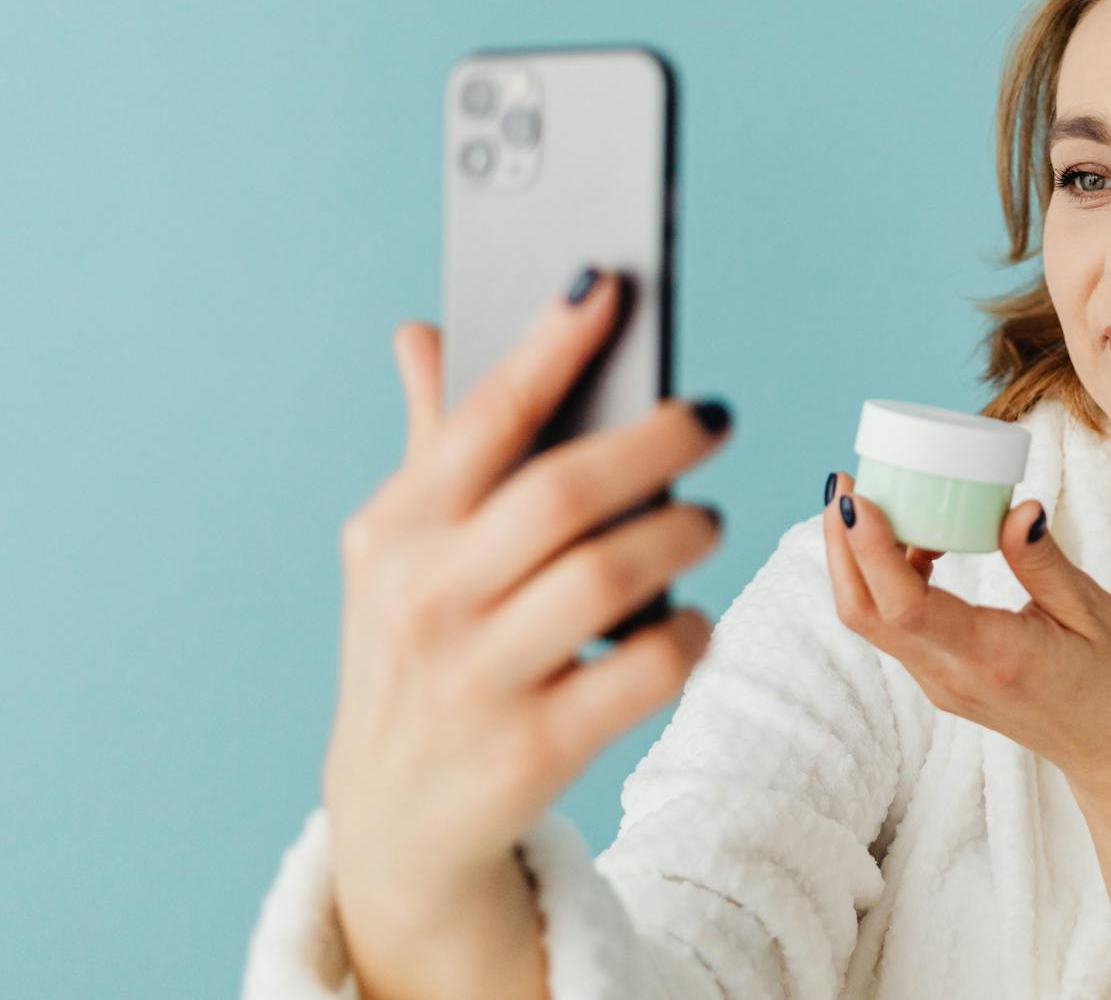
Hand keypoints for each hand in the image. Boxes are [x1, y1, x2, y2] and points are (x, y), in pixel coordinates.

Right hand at [321, 267, 729, 970]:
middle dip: (655, 441)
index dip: (548, 348)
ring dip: (681, 534)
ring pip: (609, 578)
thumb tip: (422, 330)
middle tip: (713, 416)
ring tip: (707, 518)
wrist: (399, 826)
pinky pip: (639, 674)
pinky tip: (694, 618)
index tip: (607, 283)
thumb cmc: (420, 652)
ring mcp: (476, 681)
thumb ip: (431, 443)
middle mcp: (427, 600)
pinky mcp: (532, 752)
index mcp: (397, 532)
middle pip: (564, 493)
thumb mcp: (401, 554)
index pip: (482, 421)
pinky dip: (685, 638)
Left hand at [820, 469, 1110, 803]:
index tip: (856, 496)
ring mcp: (941, 683)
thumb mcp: (1094, 612)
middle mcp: (951, 676)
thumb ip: (1044, 562)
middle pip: (864, 612)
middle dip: (841, 545)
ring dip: (858, 560)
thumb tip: (1017, 507)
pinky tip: (919, 541)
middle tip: (844, 483)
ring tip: (875, 499)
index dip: (869, 549)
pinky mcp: (942, 679)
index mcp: (992, 658)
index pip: (905, 606)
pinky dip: (887, 579)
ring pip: (872, 620)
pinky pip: (897, 626)